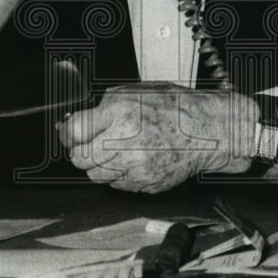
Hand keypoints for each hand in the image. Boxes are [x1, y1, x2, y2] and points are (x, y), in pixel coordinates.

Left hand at [56, 83, 259, 193]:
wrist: (207, 130)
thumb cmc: (173, 107)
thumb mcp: (133, 92)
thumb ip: (103, 108)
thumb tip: (76, 123)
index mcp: (120, 113)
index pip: (74, 132)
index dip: (70, 133)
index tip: (72, 132)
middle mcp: (125, 142)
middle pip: (80, 158)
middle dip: (82, 151)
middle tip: (92, 142)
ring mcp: (136, 167)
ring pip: (96, 176)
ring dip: (99, 165)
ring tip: (116, 150)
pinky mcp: (145, 184)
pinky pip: (118, 185)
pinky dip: (120, 174)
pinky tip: (133, 159)